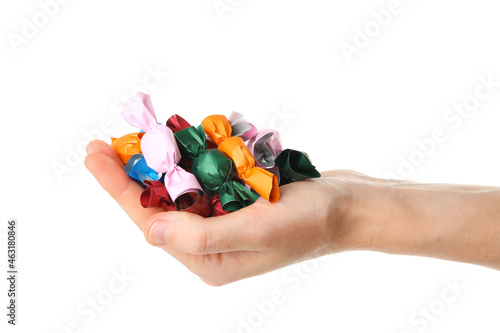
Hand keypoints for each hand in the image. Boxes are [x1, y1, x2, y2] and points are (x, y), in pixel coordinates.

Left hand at [84, 140, 356, 285]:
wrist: (349, 206)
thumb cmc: (311, 222)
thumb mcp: (257, 231)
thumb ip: (202, 235)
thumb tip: (149, 231)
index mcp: (208, 259)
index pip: (152, 221)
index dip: (119, 188)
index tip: (95, 154)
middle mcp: (210, 242)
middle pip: (159, 202)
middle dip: (131, 171)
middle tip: (103, 141)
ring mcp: (223, 219)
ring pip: (179, 187)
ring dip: (160, 161)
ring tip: (136, 134)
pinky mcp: (236, 200)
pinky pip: (204, 177)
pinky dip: (191, 157)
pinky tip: (179, 138)